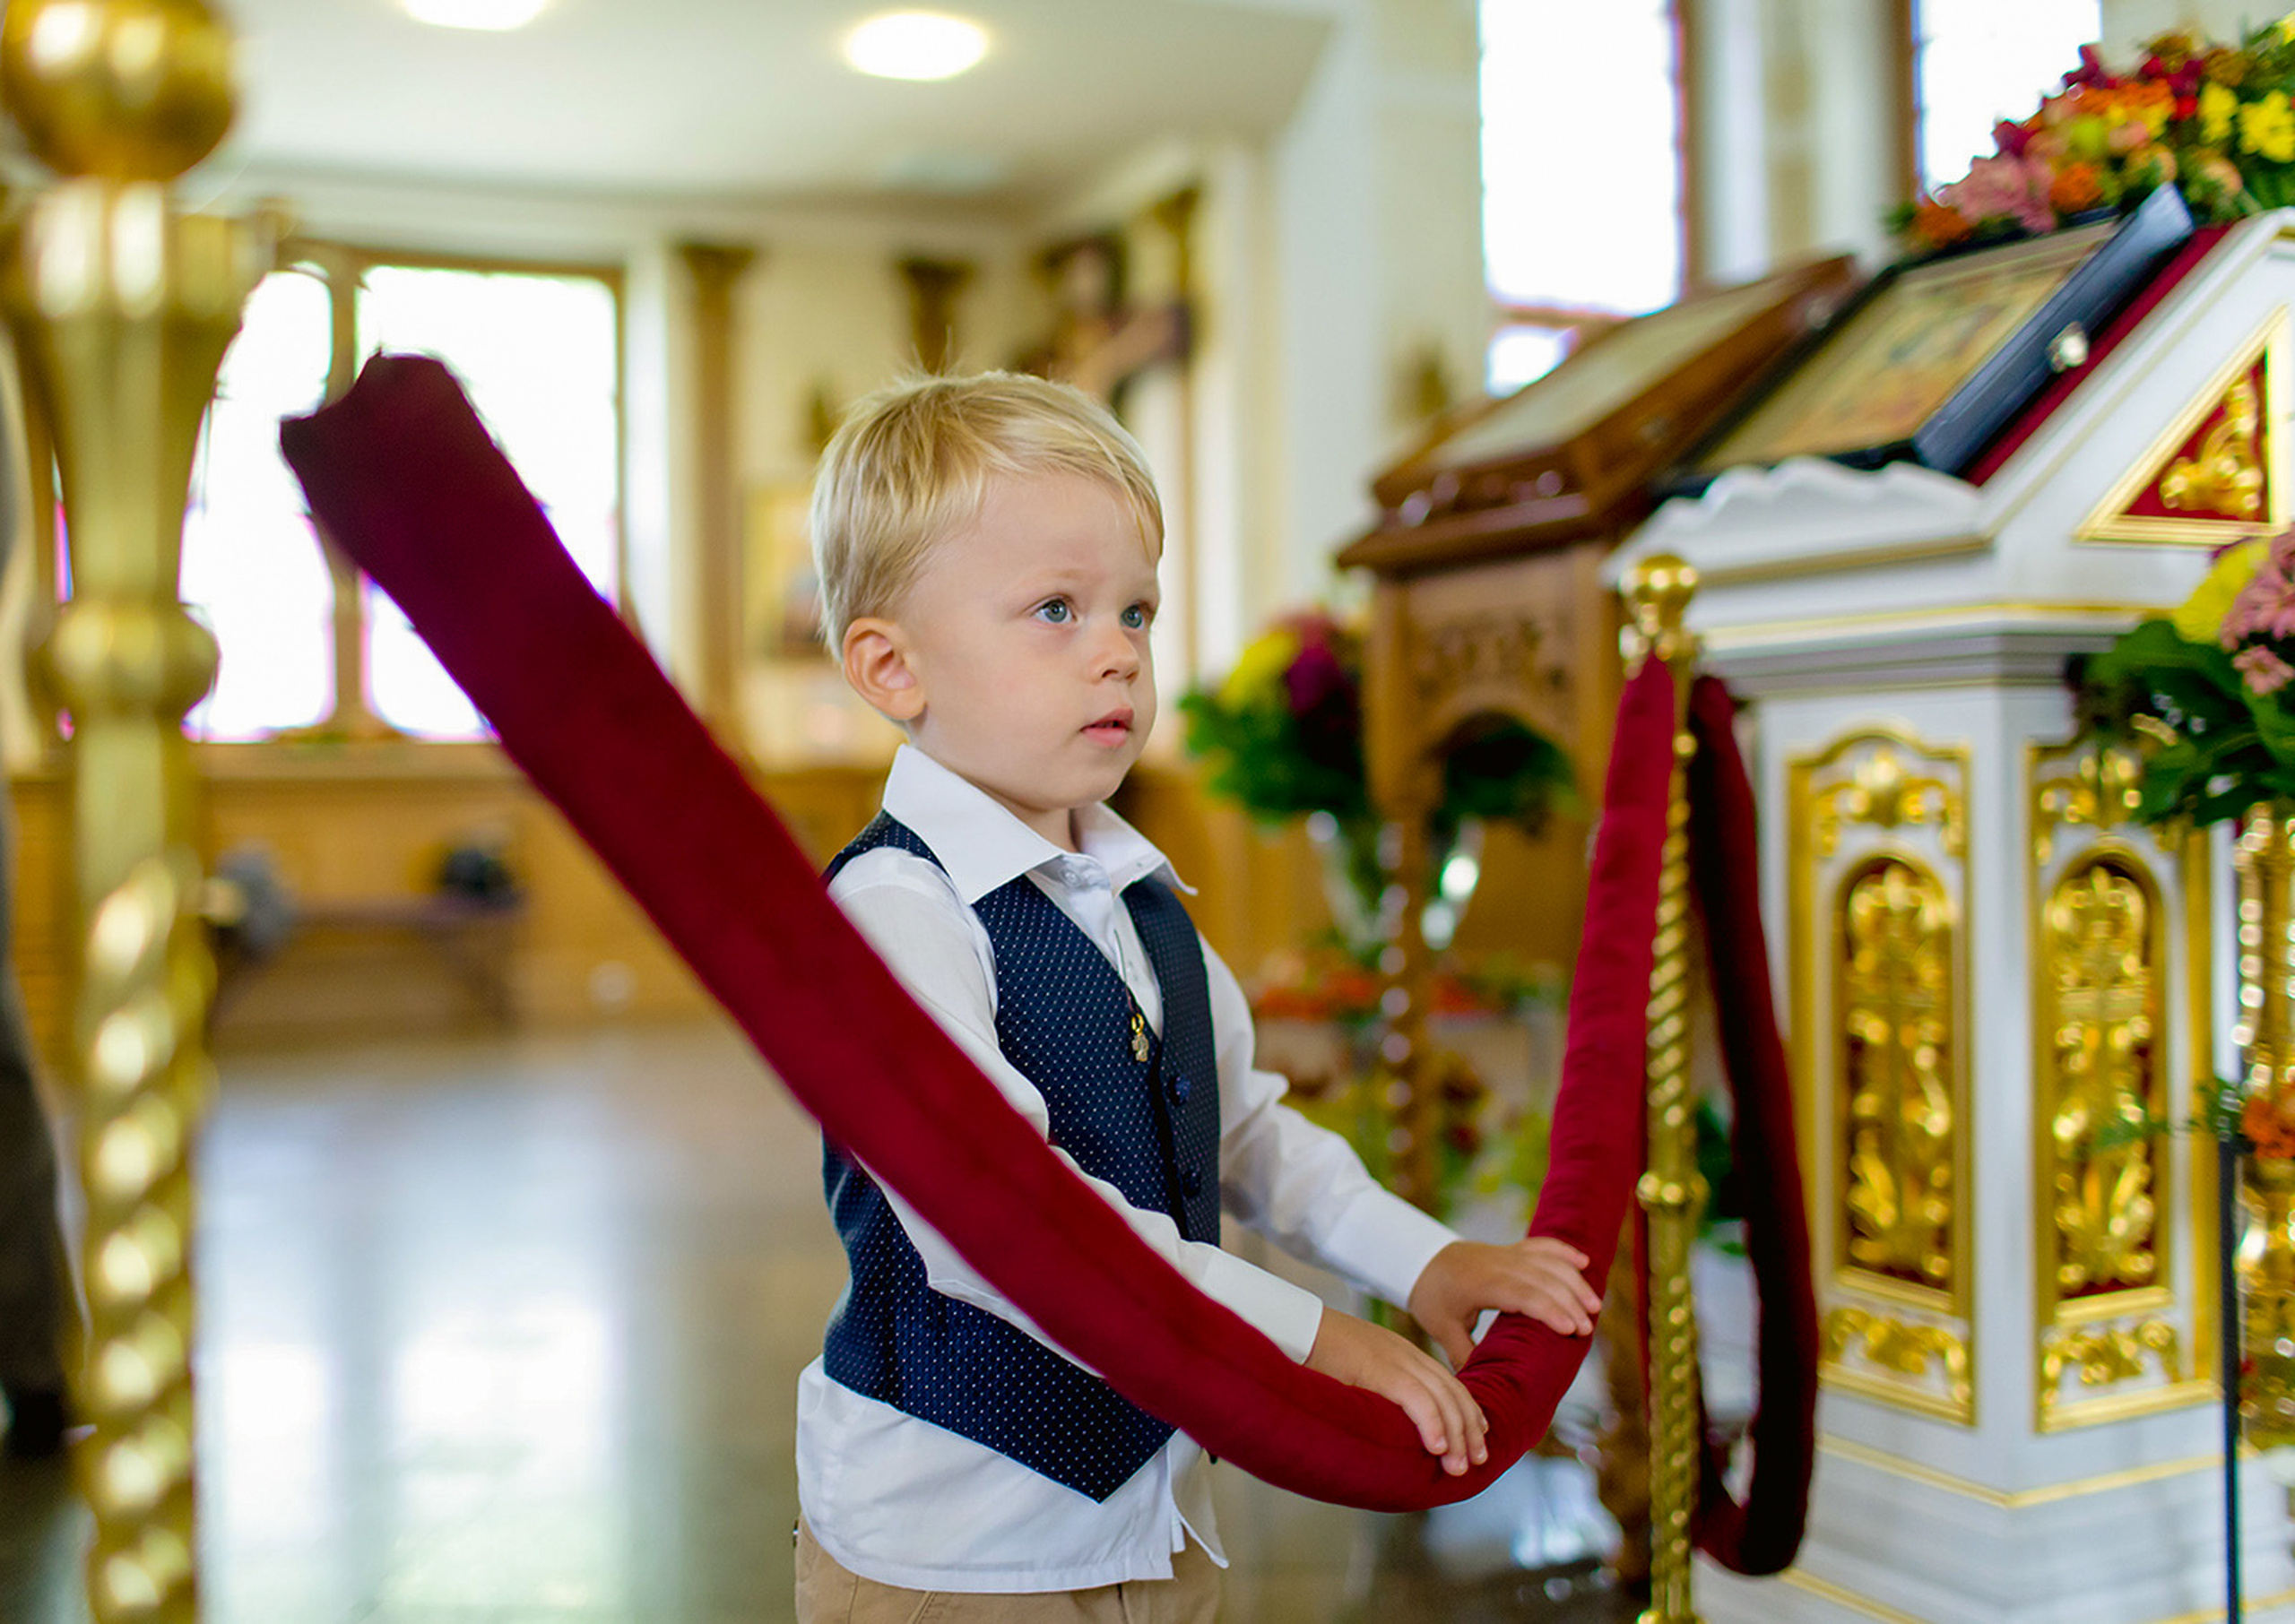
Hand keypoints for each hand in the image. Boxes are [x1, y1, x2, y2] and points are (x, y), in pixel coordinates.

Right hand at [1306, 1307, 1487, 1475]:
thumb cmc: (1316, 1353)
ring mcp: (1396, 1360)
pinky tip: (1438, 1448)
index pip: (1448, 1382)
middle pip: (1453, 1392)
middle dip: (1469, 1428)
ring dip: (1456, 1436)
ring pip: (1442, 1399)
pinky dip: (1432, 1425)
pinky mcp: (1382, 1370)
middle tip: (1477, 1461)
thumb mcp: (1357, 1370)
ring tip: (1459, 1466)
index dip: (1467, 1409)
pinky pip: (1417, 1400)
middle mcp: (1406, 1355)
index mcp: (1402, 1354)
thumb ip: (1376, 1390)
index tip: (1478, 1434)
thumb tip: (1383, 1426)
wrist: (1296, 1327)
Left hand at [1407, 1237, 1601, 1365]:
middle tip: (1588, 1329)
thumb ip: (1463, 1355)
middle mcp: (1498, 1264)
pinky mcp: (1511, 1249)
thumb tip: (1480, 1389)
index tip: (1570, 1329)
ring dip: (1574, 1281)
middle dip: (1569, 1302)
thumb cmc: (1432, 1297)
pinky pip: (1542, 1245)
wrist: (1419, 1259)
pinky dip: (1563, 1252)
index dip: (1548, 1310)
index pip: (1522, 1294)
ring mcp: (1506, 1254)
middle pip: (1542, 1279)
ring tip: (1595, 1306)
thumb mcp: (1442, 1328)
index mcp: (1481, 1284)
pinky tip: (1583, 1263)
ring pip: (1548, 1262)